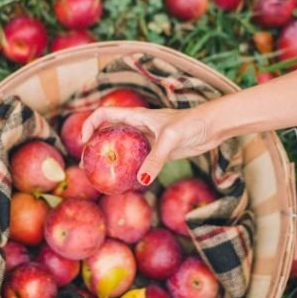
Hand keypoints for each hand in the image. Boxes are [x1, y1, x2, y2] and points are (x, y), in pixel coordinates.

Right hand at [80, 105, 220, 185]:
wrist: (213, 127)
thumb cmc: (192, 124)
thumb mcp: (171, 139)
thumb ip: (155, 159)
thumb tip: (141, 180)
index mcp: (136, 116)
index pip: (104, 114)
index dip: (89, 125)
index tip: (84, 142)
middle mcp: (138, 126)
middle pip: (108, 133)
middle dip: (94, 146)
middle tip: (86, 166)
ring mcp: (148, 140)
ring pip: (122, 148)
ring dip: (110, 159)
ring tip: (100, 176)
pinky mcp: (158, 152)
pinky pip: (138, 162)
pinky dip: (128, 170)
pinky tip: (126, 182)